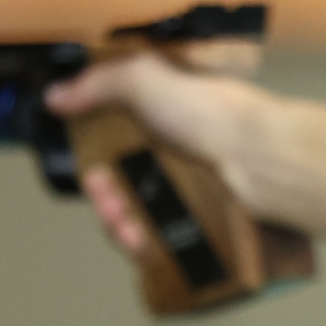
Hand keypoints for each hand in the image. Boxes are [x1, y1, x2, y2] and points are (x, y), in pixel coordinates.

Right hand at [44, 44, 272, 257]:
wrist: (266, 163)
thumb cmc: (216, 115)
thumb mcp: (148, 78)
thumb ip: (99, 83)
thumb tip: (58, 94)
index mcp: (168, 118)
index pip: (119, 141)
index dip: (97, 155)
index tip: (89, 164)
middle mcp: (181, 155)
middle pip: (124, 184)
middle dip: (103, 194)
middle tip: (104, 195)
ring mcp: (194, 193)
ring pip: (139, 217)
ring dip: (117, 224)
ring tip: (123, 225)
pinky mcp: (204, 227)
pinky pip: (163, 244)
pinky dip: (143, 247)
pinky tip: (139, 243)